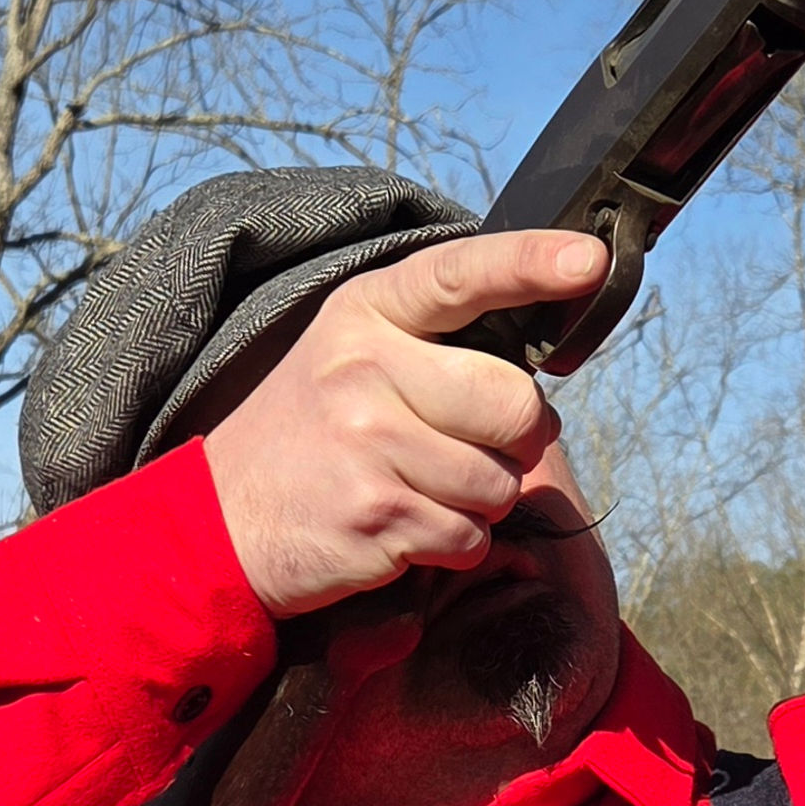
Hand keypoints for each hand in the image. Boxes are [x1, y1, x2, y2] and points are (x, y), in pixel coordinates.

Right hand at [203, 230, 607, 617]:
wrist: (215, 522)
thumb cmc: (311, 438)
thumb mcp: (351, 358)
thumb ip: (434, 348)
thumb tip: (541, 393)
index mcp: (366, 313)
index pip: (461, 274)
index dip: (531, 264)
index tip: (589, 260)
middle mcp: (364, 367)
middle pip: (515, 405)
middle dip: (516, 442)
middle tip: (466, 448)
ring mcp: (368, 443)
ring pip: (500, 483)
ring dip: (479, 502)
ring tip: (415, 490)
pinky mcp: (376, 516)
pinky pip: (470, 537)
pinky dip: (450, 545)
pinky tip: (399, 528)